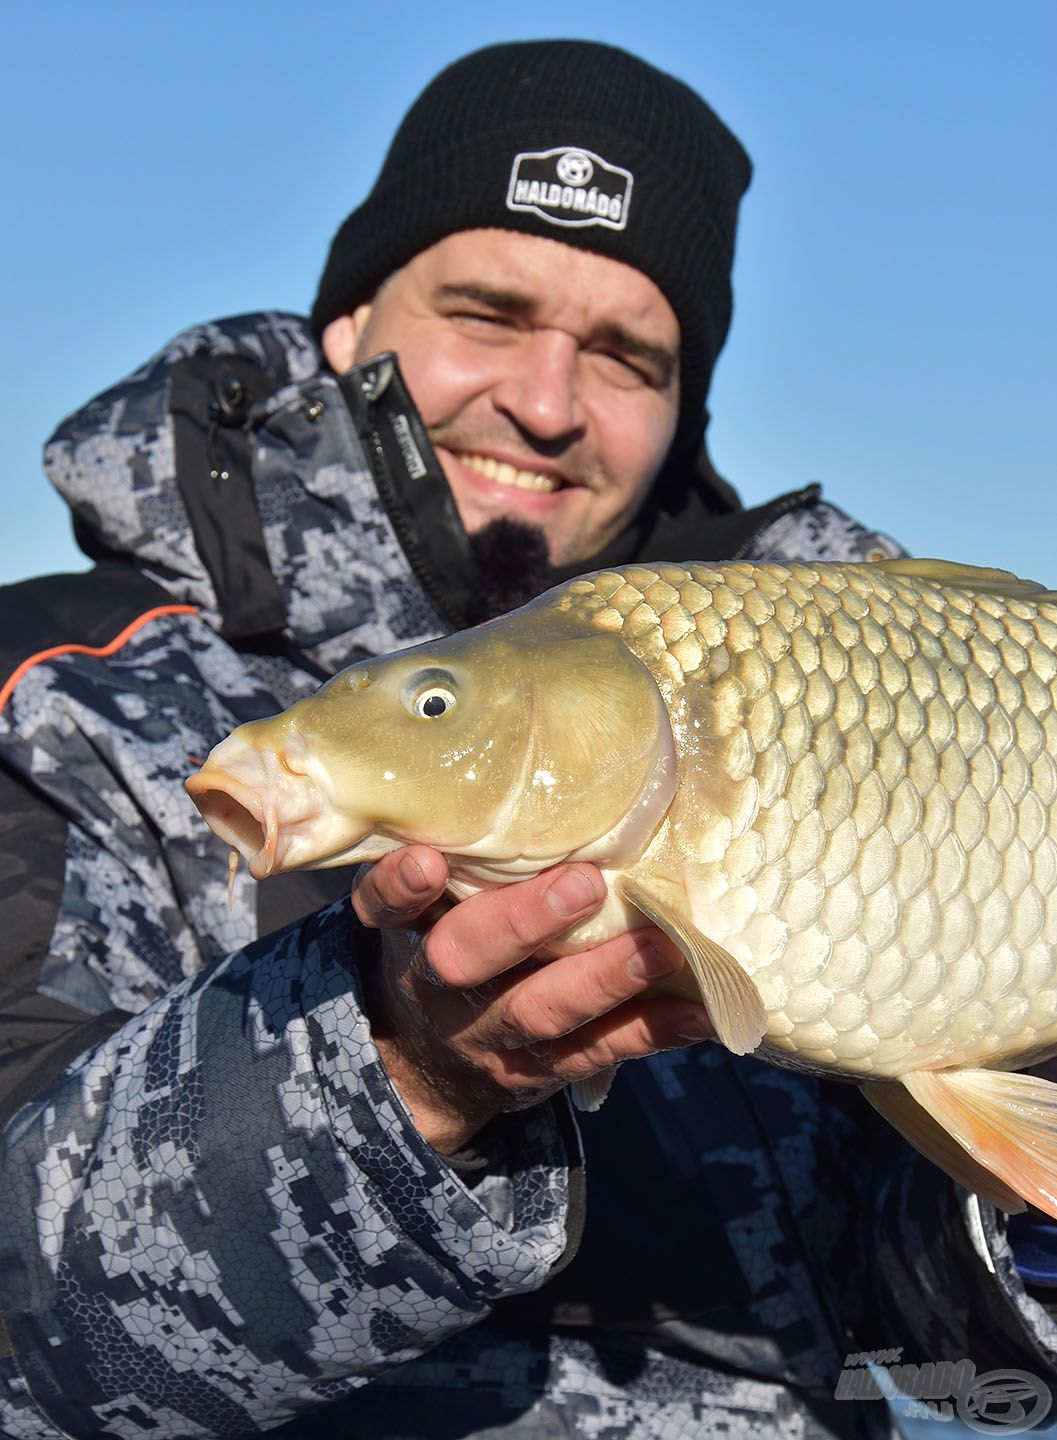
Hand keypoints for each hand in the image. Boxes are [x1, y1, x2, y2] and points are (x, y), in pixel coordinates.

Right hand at [352, 846, 714, 1153]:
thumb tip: (552, 762)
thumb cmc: (448, 933)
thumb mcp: (433, 896)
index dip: (399, 887)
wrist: (428, 1058)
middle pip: (463, 960)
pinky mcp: (538, 1071)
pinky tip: (701, 1007)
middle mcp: (436, 986)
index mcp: (405, 930)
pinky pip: (597, 1052)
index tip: (428, 860)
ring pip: (538, 1012)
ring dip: (603, 977)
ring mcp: (488, 1036)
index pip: (382, 906)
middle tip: (585, 882)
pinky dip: (653, 1030)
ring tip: (661, 944)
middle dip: (523, 922)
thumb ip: (467, 847)